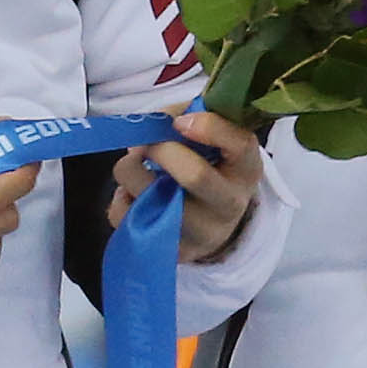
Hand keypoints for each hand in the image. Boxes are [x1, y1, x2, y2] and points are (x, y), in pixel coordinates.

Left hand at [108, 112, 270, 261]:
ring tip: (136, 166)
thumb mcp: (213, 142)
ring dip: (130, 169)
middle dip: (159, 149)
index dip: (209, 127)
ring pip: (150, 195)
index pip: (241, 145)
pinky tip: (136, 195)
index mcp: (245, 169)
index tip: (180, 122)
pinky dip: (121, 198)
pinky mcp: (170, 250)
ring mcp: (201, 232)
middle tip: (145, 142)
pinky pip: (128, 218)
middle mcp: (229, 204)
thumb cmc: (209, 169)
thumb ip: (187, 117)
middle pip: (195, 175)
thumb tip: (154, 121)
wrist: (212, 226)